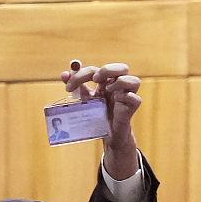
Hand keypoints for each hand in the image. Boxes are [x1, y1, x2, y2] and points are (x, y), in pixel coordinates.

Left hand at [61, 62, 140, 179]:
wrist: (108, 133)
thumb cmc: (99, 113)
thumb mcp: (86, 99)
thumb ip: (78, 86)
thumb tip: (64, 74)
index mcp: (107, 81)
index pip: (96, 70)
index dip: (81, 75)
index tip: (68, 88)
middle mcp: (119, 85)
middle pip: (122, 68)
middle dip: (107, 70)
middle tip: (95, 80)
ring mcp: (128, 96)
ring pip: (134, 80)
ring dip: (120, 82)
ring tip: (108, 90)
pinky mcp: (132, 108)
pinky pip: (135, 99)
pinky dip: (127, 97)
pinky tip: (118, 101)